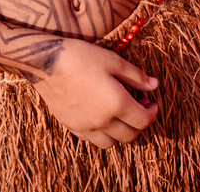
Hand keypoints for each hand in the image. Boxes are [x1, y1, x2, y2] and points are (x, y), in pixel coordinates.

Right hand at [27, 38, 158, 149]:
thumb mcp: (113, 61)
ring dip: (121, 132)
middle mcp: (102, 121)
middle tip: (139, 107)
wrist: (45, 62)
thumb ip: (136, 76)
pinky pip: (92, 139)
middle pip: (130, 136)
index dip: (152, 113)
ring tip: (120, 114)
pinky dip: (102, 133)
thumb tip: (154, 85)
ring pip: (111, 143)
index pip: (143, 120)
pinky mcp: (71, 126)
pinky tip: (101, 115)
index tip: (151, 103)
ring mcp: (85, 126)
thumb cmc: (81, 57)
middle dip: (139, 124)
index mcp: (116, 104)